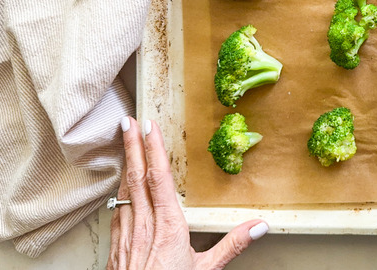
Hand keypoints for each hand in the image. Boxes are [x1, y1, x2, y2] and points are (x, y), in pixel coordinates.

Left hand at [107, 117, 267, 269]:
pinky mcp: (117, 247)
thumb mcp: (207, 269)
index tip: (149, 128)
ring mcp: (126, 235)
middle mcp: (144, 226)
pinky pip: (118, 211)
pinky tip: (122, 188)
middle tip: (127, 121)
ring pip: (124, 191)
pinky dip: (121, 192)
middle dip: (132, 146)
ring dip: (126, 164)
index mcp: (168, 226)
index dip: (153, 150)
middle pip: (136, 177)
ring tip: (126, 144)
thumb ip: (233, 244)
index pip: (159, 178)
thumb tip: (259, 226)